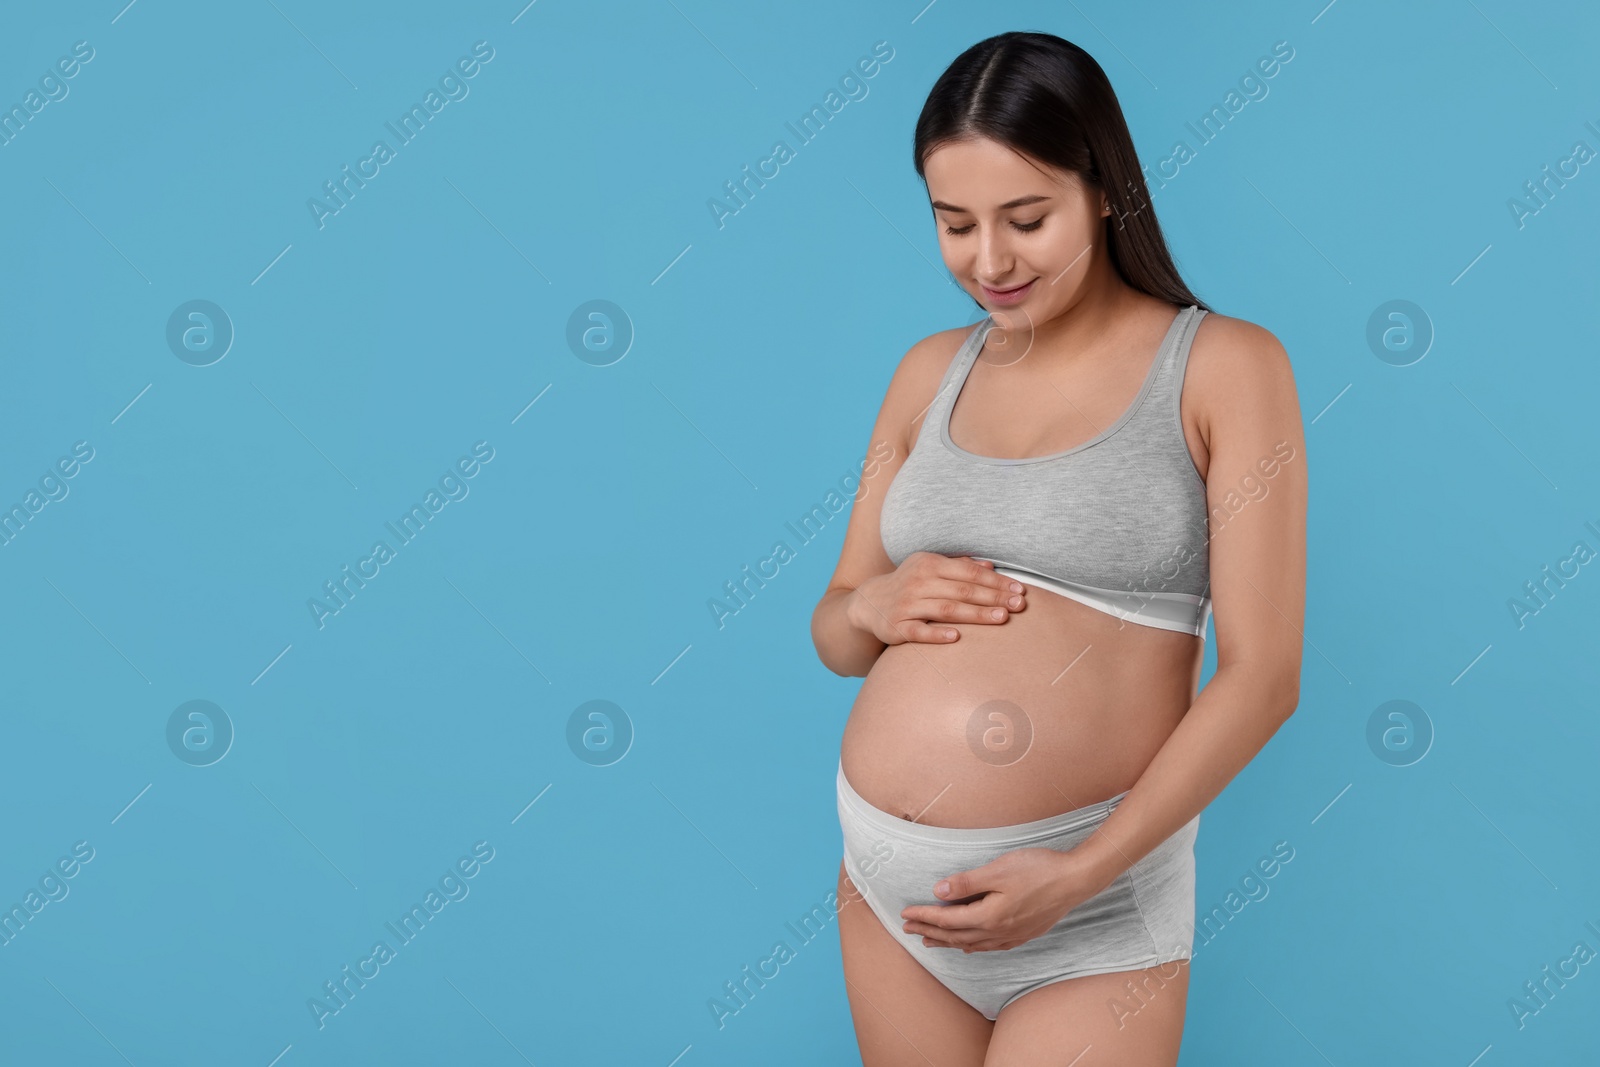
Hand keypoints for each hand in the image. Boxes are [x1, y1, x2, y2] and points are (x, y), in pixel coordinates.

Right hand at [847, 552, 1025, 645]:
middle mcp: (918, 582)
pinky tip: (957, 637)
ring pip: (946, 609)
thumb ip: (959, 566)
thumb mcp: (929, 568)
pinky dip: (937, 634)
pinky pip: (920, 631)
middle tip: (1018, 605)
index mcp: (929, 564)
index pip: (969, 572)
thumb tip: (991, 567)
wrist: (868, 603)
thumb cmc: (908, 584)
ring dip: (975, 614)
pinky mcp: (897, 627)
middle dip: (993, 597)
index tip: (1019, 590)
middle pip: (962, 590)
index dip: (996, 581)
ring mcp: (907, 605)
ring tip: (1001, 619)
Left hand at [899, 846, 1101, 952]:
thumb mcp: (998, 870)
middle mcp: (997, 932)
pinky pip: (988, 946)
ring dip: (947, 942)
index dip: (924, 917)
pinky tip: (969, 945)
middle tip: (907, 929)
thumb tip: (938, 891)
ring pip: (971, 944)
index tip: (904, 914)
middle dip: (929, 932)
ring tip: (930, 941)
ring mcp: (1011, 936)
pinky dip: (971, 946)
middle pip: (955, 936)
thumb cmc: (1038, 870)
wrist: (1075, 880)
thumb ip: (967, 883)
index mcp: (988, 916)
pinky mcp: (1023, 934)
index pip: (947, 919)